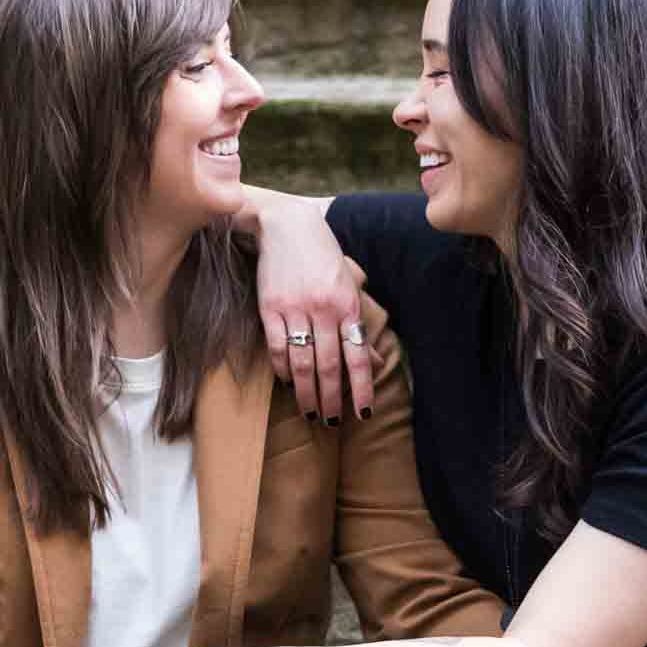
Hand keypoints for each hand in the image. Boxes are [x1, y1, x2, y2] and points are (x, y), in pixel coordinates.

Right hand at [248, 185, 372, 423]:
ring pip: (302, 362)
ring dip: (306, 392)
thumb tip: (377, 362)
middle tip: (331, 421)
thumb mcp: (349, 286)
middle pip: (329, 365)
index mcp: (348, 305)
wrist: (285, 224)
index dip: (361, 388)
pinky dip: (282, 369)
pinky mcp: (269, 307)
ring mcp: (295, 309)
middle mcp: (323, 309)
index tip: (363, 413)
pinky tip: (287, 383)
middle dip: (331, 398)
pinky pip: (277, 347)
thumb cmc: (322, 256)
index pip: (357, 356)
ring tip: (310, 411)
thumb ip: (358, 325)